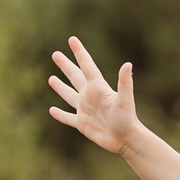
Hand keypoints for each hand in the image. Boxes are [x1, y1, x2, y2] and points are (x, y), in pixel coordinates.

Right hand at [48, 35, 179, 179]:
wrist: (127, 140)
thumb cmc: (128, 119)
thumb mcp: (125, 100)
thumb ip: (125, 83)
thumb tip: (127, 64)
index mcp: (98, 88)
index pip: (87, 66)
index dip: (79, 52)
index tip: (72, 39)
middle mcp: (90, 96)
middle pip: (75, 77)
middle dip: (66, 65)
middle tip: (55, 54)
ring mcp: (85, 110)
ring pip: (69, 95)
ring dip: (60, 87)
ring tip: (51, 78)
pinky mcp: (82, 124)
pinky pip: (67, 118)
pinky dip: (59, 114)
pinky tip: (51, 110)